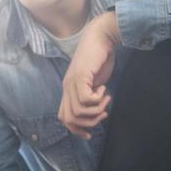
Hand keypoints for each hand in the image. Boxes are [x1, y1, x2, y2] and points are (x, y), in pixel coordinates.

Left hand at [57, 11, 118, 138]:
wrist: (100, 37)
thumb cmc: (99, 59)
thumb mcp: (94, 83)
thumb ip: (91, 96)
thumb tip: (95, 113)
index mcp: (68, 91)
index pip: (64, 118)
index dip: (75, 129)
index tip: (90, 133)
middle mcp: (67, 88)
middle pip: (69, 119)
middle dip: (88, 123)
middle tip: (103, 113)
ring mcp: (72, 82)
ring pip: (78, 111)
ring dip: (96, 110)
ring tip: (106, 98)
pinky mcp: (80, 76)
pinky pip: (85, 99)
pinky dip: (97, 99)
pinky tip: (104, 89)